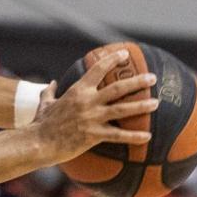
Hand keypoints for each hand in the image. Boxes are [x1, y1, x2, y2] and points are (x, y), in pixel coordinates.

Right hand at [32, 50, 158, 163]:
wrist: (39, 142)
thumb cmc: (41, 123)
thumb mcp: (44, 103)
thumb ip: (49, 91)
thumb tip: (51, 83)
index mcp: (77, 91)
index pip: (98, 70)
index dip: (112, 60)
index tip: (124, 54)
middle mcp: (87, 101)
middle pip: (117, 88)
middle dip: (137, 82)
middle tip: (152, 77)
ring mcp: (92, 118)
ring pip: (122, 109)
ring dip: (141, 106)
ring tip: (156, 103)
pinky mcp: (94, 135)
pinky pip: (119, 135)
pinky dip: (134, 136)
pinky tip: (148, 137)